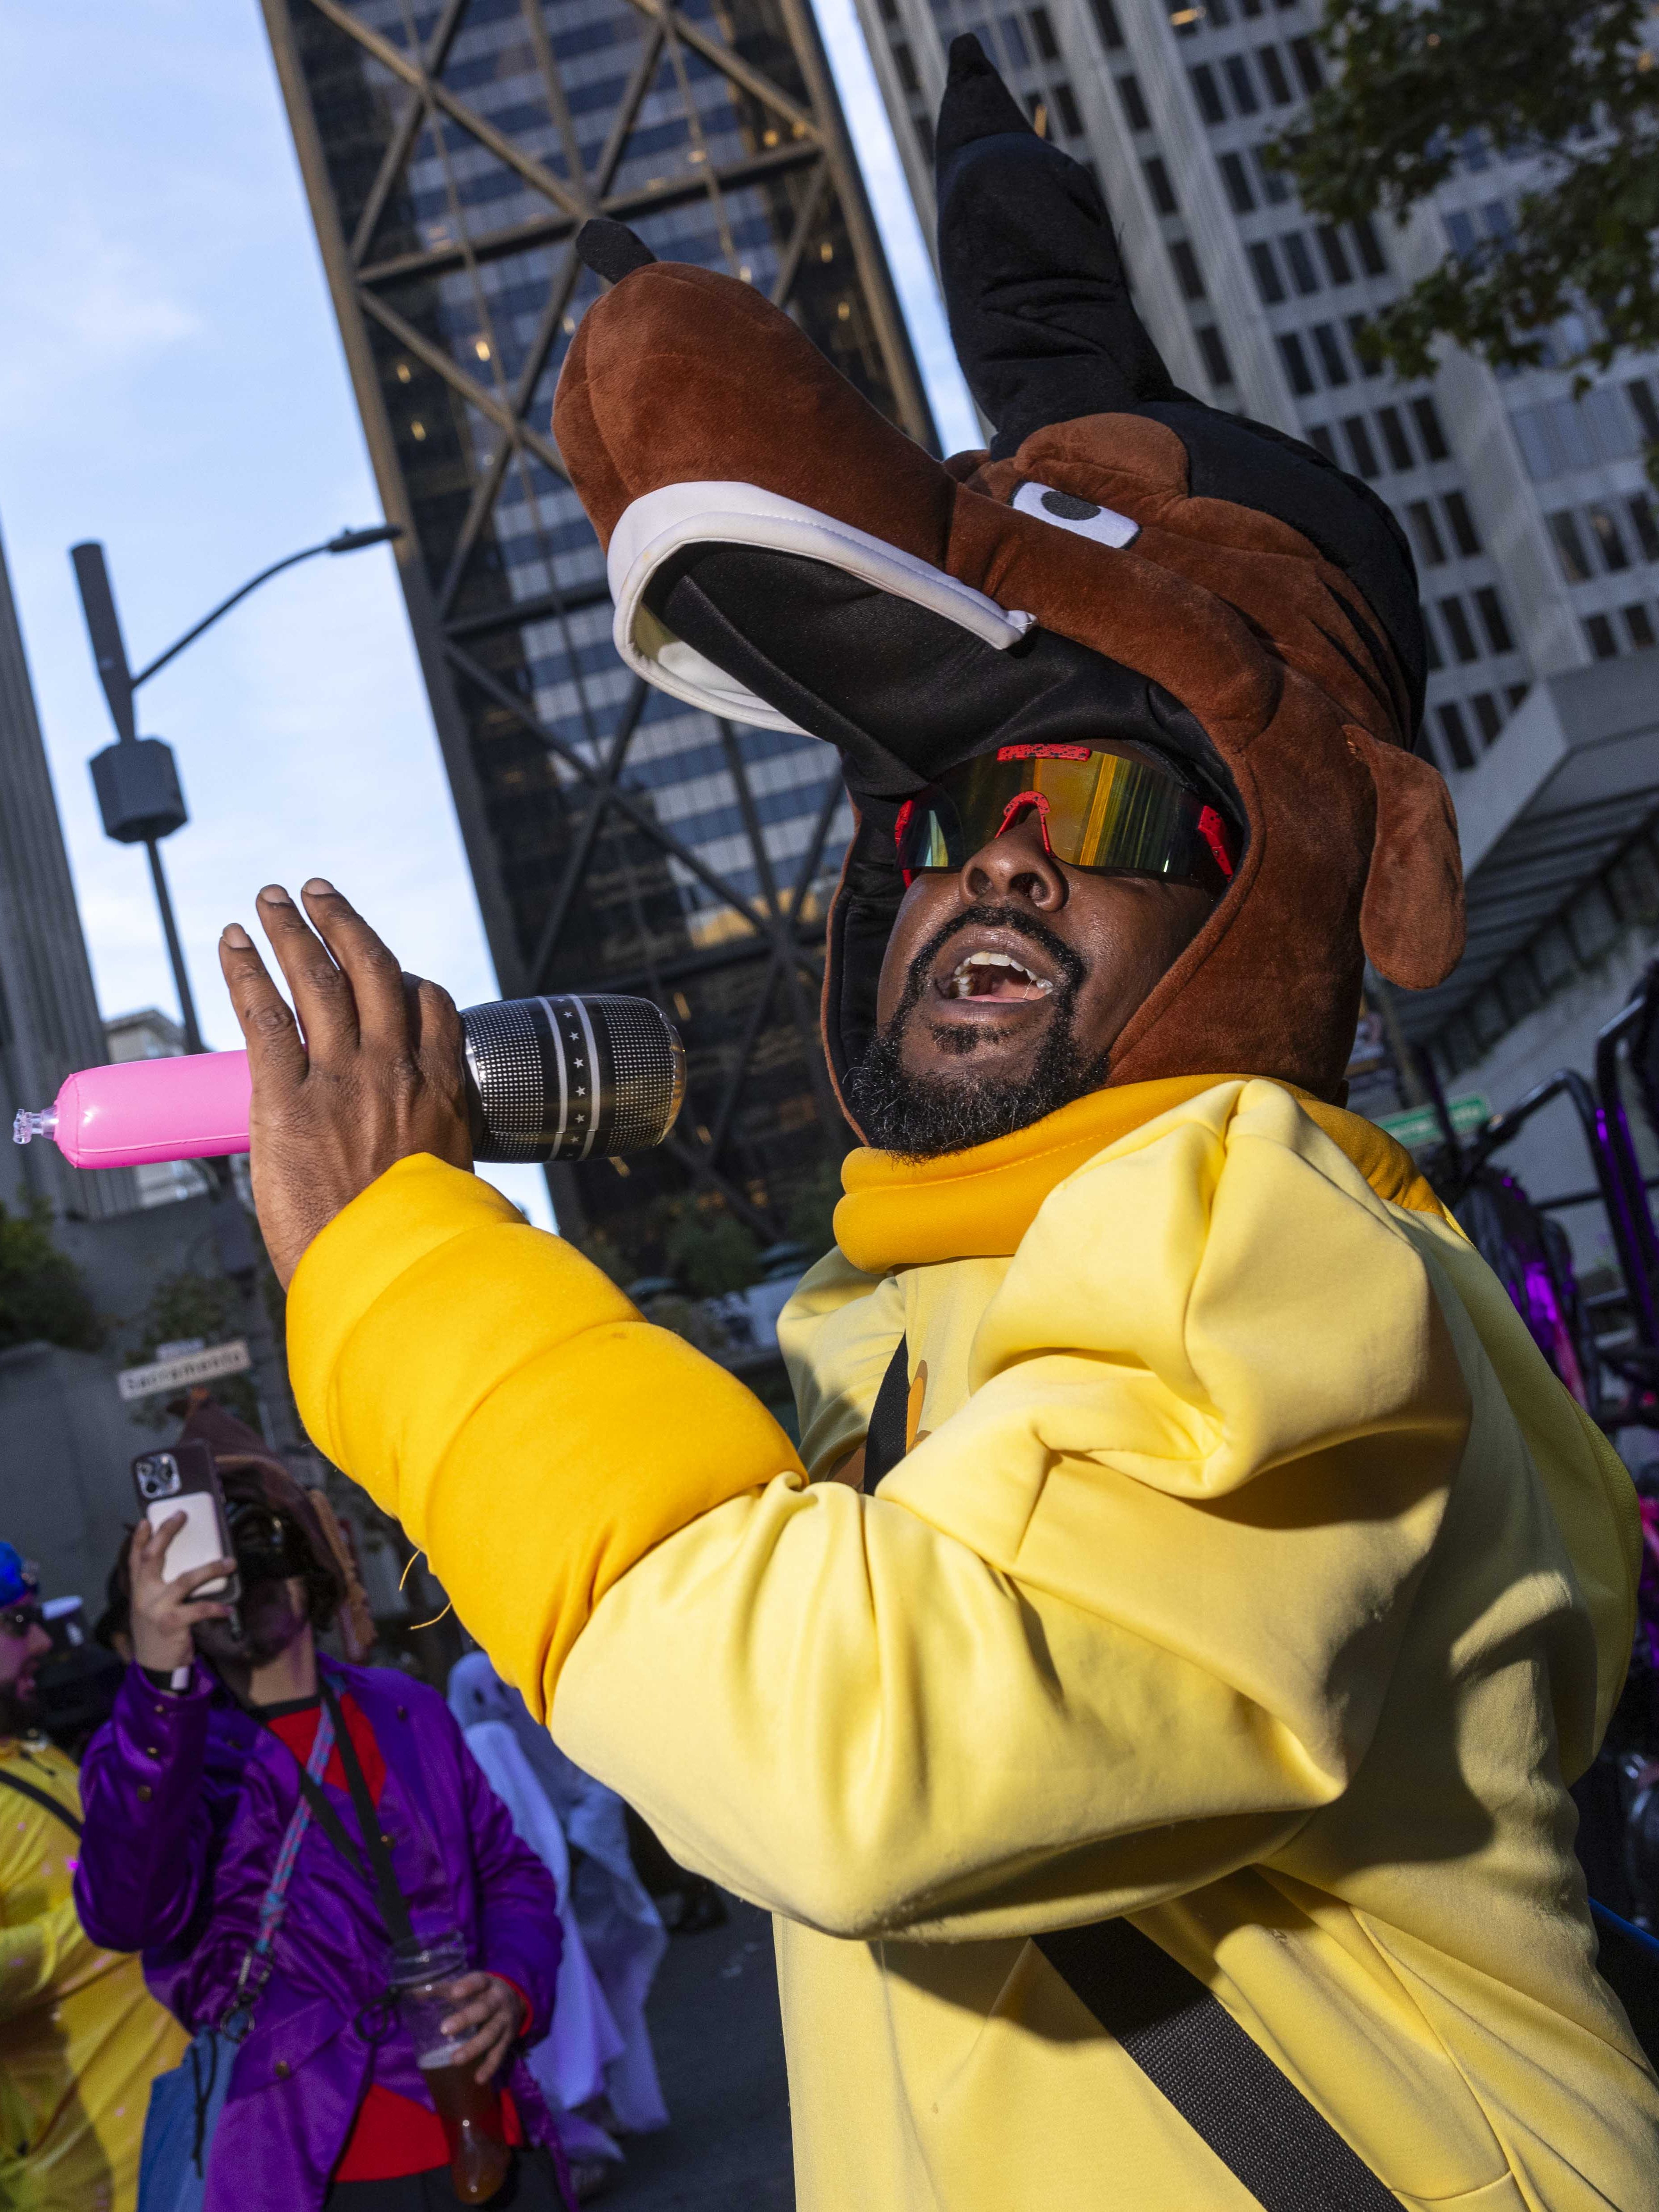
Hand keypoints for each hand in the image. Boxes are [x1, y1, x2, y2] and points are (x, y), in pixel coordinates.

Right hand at [129, 1516, 235, 1672]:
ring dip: (211, 1568)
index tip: (147, 1519)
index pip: (135, 1559)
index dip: (139, 1538)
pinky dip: (217, 1608)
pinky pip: (199, 1609)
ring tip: (230, 1562)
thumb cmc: (158, 1633)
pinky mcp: (171, 1623)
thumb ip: (159, 1588)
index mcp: (138, 1590)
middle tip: (181, 1515)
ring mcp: (156, 1609)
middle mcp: (143, 1596)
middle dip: (166, 1533)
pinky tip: (228, 1608)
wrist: (154, 1668)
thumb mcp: (151, 1608)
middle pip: (152, 1557)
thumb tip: (182, 1563)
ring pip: (185, 1579)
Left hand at [217, 881, 471, 1287]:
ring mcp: (342, 1079)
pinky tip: (232, 942)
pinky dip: (246, 972)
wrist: (390, 1274)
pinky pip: (264, 1017)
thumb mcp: (453, 1190)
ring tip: (272, 899)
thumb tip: (450, 1196)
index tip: (385, 969)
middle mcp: (395, 1068)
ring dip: (293, 929)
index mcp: (441, 1089)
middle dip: (343, 923)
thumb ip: (441, 1167)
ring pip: (319, 978)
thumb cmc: (422, 1246)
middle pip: (373, 969)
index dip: (406, 977)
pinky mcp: (286, 1100)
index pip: (431, 1005)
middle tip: (318, 892)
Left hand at [438, 1971, 525, 2083]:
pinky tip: (479, 2079)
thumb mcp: (469, 1985)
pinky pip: (499, 2054)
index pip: (478, 1982)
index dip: (468, 1986)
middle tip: (445, 2028)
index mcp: (487, 1984)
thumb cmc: (482, 1992)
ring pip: (491, 2034)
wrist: (516, 1999)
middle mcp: (498, 2001)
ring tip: (455, 2060)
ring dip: (474, 2047)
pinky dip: (490, 2067)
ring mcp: (505, 2021)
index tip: (454, 1993)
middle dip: (466, 2019)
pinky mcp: (508, 2039)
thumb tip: (412, 1993)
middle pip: (484, 2009)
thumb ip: (442, 1989)